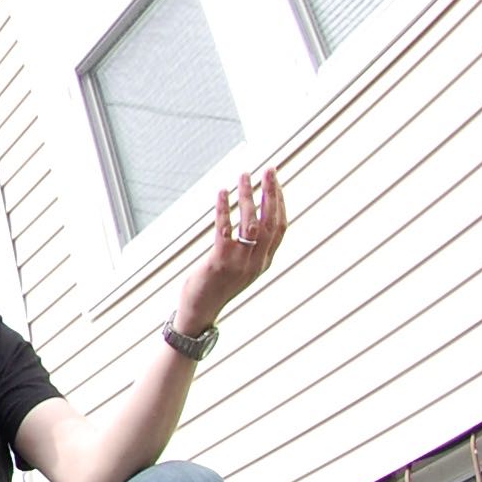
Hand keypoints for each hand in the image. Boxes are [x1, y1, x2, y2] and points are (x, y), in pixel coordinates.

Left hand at [175, 167, 286, 332]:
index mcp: (265, 261)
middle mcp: (256, 262)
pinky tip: (222, 192)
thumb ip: (252, 248)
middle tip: (269, 170)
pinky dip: (224, 209)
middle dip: (271, 193)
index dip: (281, 202)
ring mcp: (239, 263)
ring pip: (250, 223)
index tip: (277, 182)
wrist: (200, 311)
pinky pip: (224, 230)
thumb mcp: (242, 267)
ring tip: (244, 175)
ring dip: (248, 196)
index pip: (280, 227)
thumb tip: (255, 222)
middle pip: (269, 221)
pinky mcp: (219, 263)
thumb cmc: (218, 285)